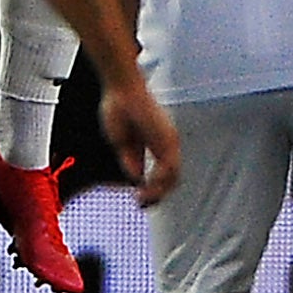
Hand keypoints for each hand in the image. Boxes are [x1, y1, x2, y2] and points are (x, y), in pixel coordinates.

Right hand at [97, 77, 180, 202]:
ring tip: (142, 200)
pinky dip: (158, 182)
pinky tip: (145, 188)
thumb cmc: (119, 107)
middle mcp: (167, 144)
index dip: (153, 190)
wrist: (120, 88)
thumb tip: (136, 180)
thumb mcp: (122, 143)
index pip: (163, 174)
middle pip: (171, 179)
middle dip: (157, 196)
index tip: (139, 200)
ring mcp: (169, 141)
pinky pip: (169, 169)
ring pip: (173, 177)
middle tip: (141, 205)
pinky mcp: (167, 139)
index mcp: (157, 143)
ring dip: (158, 192)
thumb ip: (131, 162)